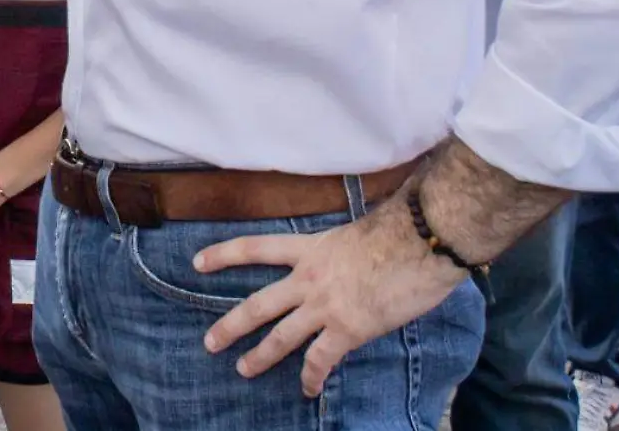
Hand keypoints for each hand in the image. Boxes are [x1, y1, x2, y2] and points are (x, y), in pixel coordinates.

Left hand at [196, 207, 467, 397]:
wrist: (421, 241)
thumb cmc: (398, 230)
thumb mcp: (355, 232)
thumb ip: (340, 249)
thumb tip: (345, 257)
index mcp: (309, 249)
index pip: (255, 249)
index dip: (224, 255)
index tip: (197, 262)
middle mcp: (308, 278)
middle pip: (258, 305)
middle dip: (231, 326)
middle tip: (210, 342)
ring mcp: (325, 306)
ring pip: (281, 337)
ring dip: (260, 357)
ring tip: (243, 370)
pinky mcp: (348, 329)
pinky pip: (321, 359)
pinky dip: (312, 377)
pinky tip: (308, 389)